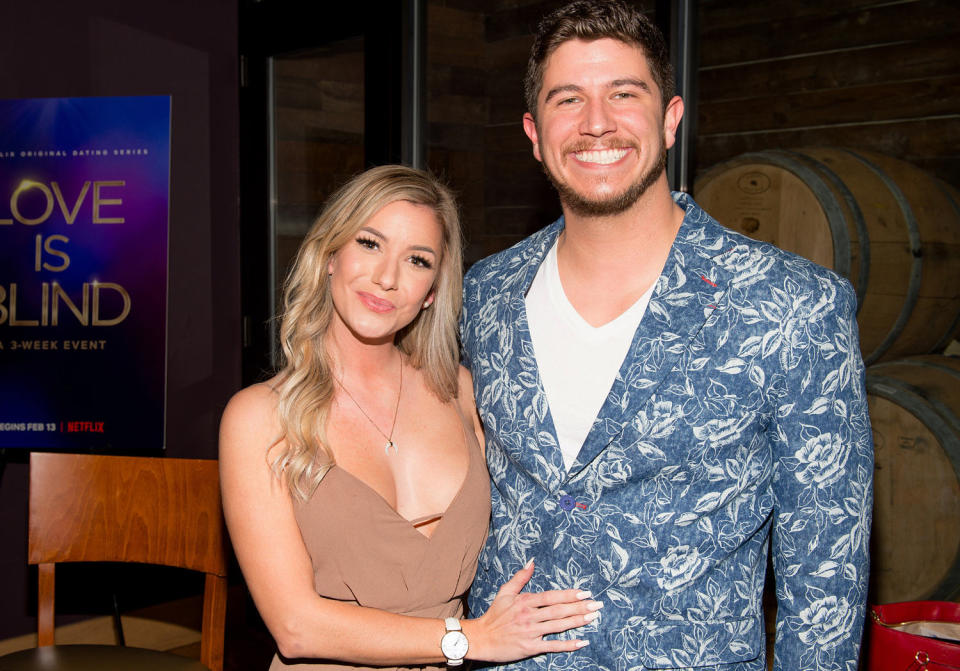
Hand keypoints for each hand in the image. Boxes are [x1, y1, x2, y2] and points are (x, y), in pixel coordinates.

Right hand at [462, 559, 600, 661]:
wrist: (481, 638)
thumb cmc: (494, 615)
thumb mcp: (505, 592)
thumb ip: (520, 577)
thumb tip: (532, 561)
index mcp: (525, 601)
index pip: (552, 597)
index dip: (569, 595)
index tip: (585, 592)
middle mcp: (529, 616)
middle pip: (559, 610)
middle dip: (580, 607)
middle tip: (597, 604)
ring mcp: (531, 632)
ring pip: (558, 626)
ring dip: (578, 622)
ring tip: (593, 617)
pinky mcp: (530, 647)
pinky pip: (553, 645)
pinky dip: (568, 644)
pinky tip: (582, 641)